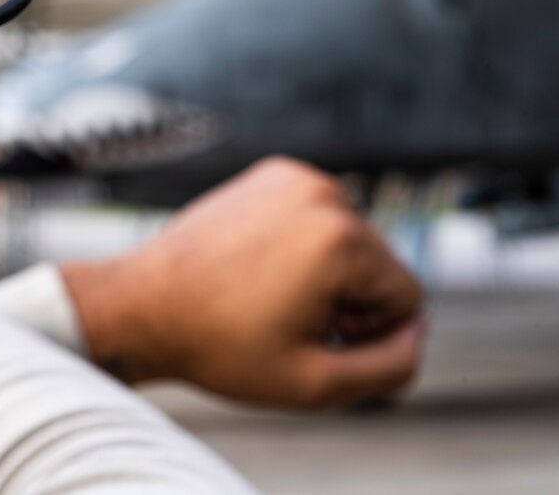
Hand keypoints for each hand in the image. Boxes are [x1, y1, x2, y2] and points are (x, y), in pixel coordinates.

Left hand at [60, 156, 424, 408]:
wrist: (142, 304)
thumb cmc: (218, 345)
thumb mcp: (315, 384)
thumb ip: (390, 368)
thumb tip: (416, 332)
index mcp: (339, 240)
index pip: (408, 297)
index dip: (369, 333)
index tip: (316, 339)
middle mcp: (322, 194)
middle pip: (381, 264)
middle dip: (349, 300)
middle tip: (288, 321)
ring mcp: (293, 177)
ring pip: (352, 241)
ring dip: (327, 272)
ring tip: (272, 296)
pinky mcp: (270, 174)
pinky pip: (318, 217)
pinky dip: (302, 244)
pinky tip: (260, 269)